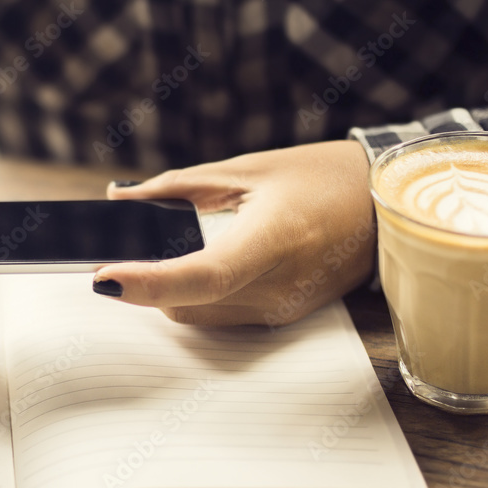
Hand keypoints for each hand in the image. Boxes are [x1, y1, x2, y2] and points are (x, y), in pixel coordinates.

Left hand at [95, 140, 375, 326]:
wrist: (385, 204)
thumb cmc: (320, 177)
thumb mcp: (244, 169)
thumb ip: (175, 189)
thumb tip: (118, 201)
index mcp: (277, 238)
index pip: (203, 275)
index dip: (149, 281)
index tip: (103, 276)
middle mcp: (281, 285)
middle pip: (186, 303)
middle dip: (145, 280)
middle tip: (112, 250)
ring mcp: (284, 309)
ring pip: (197, 315)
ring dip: (168, 289)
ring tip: (160, 250)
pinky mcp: (282, 318)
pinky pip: (219, 316)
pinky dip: (194, 294)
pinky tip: (196, 261)